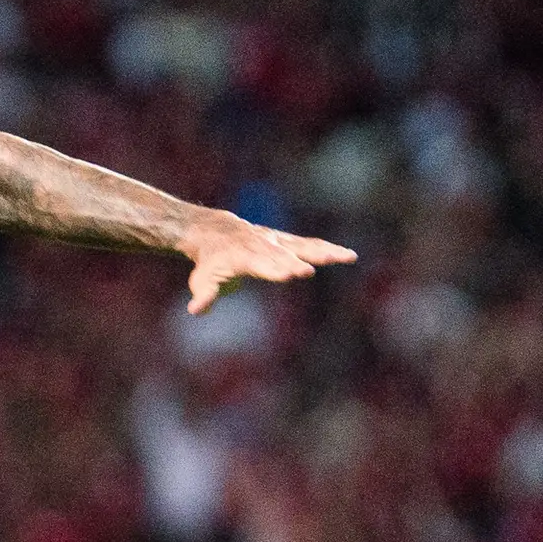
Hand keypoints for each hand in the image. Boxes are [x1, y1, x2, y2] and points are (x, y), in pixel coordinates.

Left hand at [179, 207, 357, 313]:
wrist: (216, 232)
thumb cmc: (210, 262)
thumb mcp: (202, 279)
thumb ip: (204, 294)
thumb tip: (195, 310)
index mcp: (244, 256)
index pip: (262, 263)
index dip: (276, 269)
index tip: (290, 274)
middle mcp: (263, 246)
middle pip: (284, 255)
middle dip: (296, 263)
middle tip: (310, 270)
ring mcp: (277, 241)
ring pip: (303, 246)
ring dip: (325, 253)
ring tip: (347, 257)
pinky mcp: (286, 241)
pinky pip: (309, 244)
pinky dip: (327, 249)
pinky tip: (347, 255)